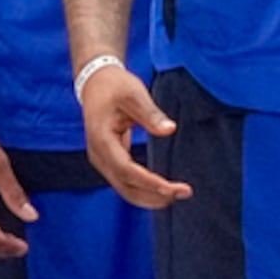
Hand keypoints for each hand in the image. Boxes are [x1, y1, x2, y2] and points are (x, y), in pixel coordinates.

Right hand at [79, 63, 192, 209]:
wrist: (96, 82)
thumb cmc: (114, 86)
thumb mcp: (133, 94)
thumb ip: (150, 113)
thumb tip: (170, 130)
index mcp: (101, 138)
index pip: (125, 170)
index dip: (149, 182)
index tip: (174, 189)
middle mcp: (98, 153)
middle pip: (124, 185)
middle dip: (153, 195)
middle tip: (183, 194)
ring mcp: (101, 158)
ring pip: (124, 188)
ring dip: (149, 196)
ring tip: (175, 195)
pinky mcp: (108, 159)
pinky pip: (124, 181)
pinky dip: (143, 189)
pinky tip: (161, 190)